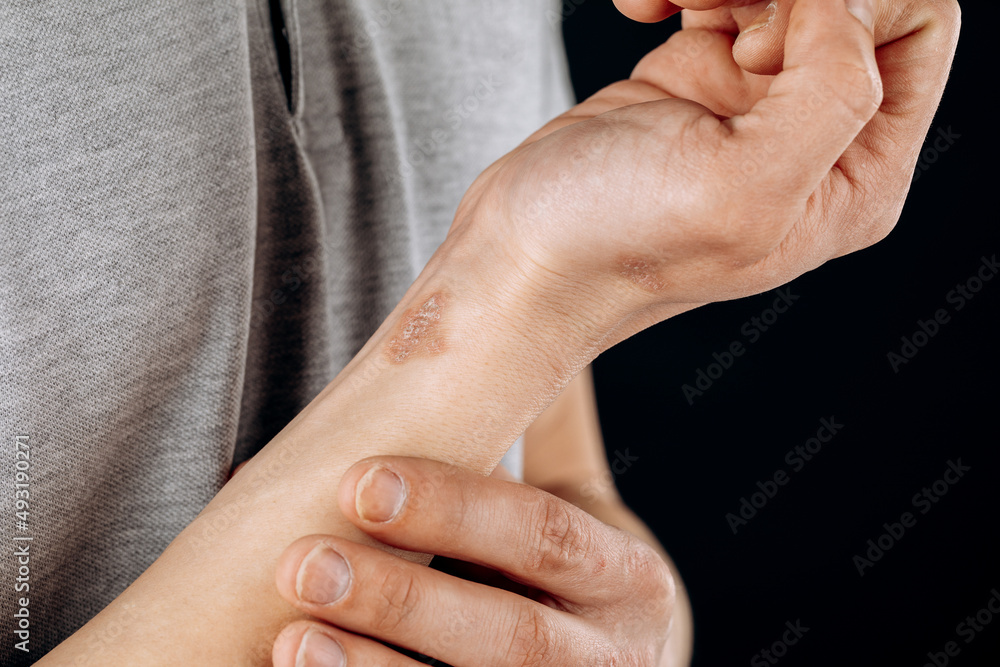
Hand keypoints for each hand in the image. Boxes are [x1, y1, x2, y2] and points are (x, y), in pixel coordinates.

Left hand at [271, 457, 676, 665]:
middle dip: (404, 602)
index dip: (454, 511)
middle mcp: (612, 660)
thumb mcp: (582, 515)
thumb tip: (532, 300)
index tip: (359, 481)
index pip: (544, 537)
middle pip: (511, 639)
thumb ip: (552, 431)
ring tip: (291, 639)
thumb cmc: (569, 584)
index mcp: (626, 581)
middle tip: (302, 564)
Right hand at [453, 0, 958, 337]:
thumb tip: (841, 9)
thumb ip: (832, 94)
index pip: (918, 29)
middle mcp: (816, 140)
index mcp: (856, 176)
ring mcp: (755, 106)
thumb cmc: (614, 245)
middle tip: (712, 14)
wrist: (520, 259)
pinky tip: (641, 8)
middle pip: (849, 0)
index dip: (851, 5)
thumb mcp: (742, 189)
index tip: (762, 42)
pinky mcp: (698, 81)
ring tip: (662, 5)